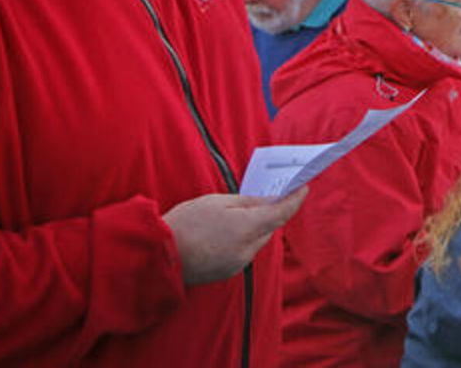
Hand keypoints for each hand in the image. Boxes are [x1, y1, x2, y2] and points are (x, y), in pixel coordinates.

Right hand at [164, 188, 305, 285]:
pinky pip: (244, 251)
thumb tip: (270, 201)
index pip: (281, 213)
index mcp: (246, 229)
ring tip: (236, 214)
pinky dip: (242, 240)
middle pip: (270, 228)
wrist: (157, 257)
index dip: (295, 199)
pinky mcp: (227, 272)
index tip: (304, 188)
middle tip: (266, 196)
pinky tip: (226, 232)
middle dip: (270, 213)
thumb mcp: (217, 202)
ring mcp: (238, 264)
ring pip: (257, 240)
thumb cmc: (185, 224)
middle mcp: (247, 250)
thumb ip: (248, 202)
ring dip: (254, 227)